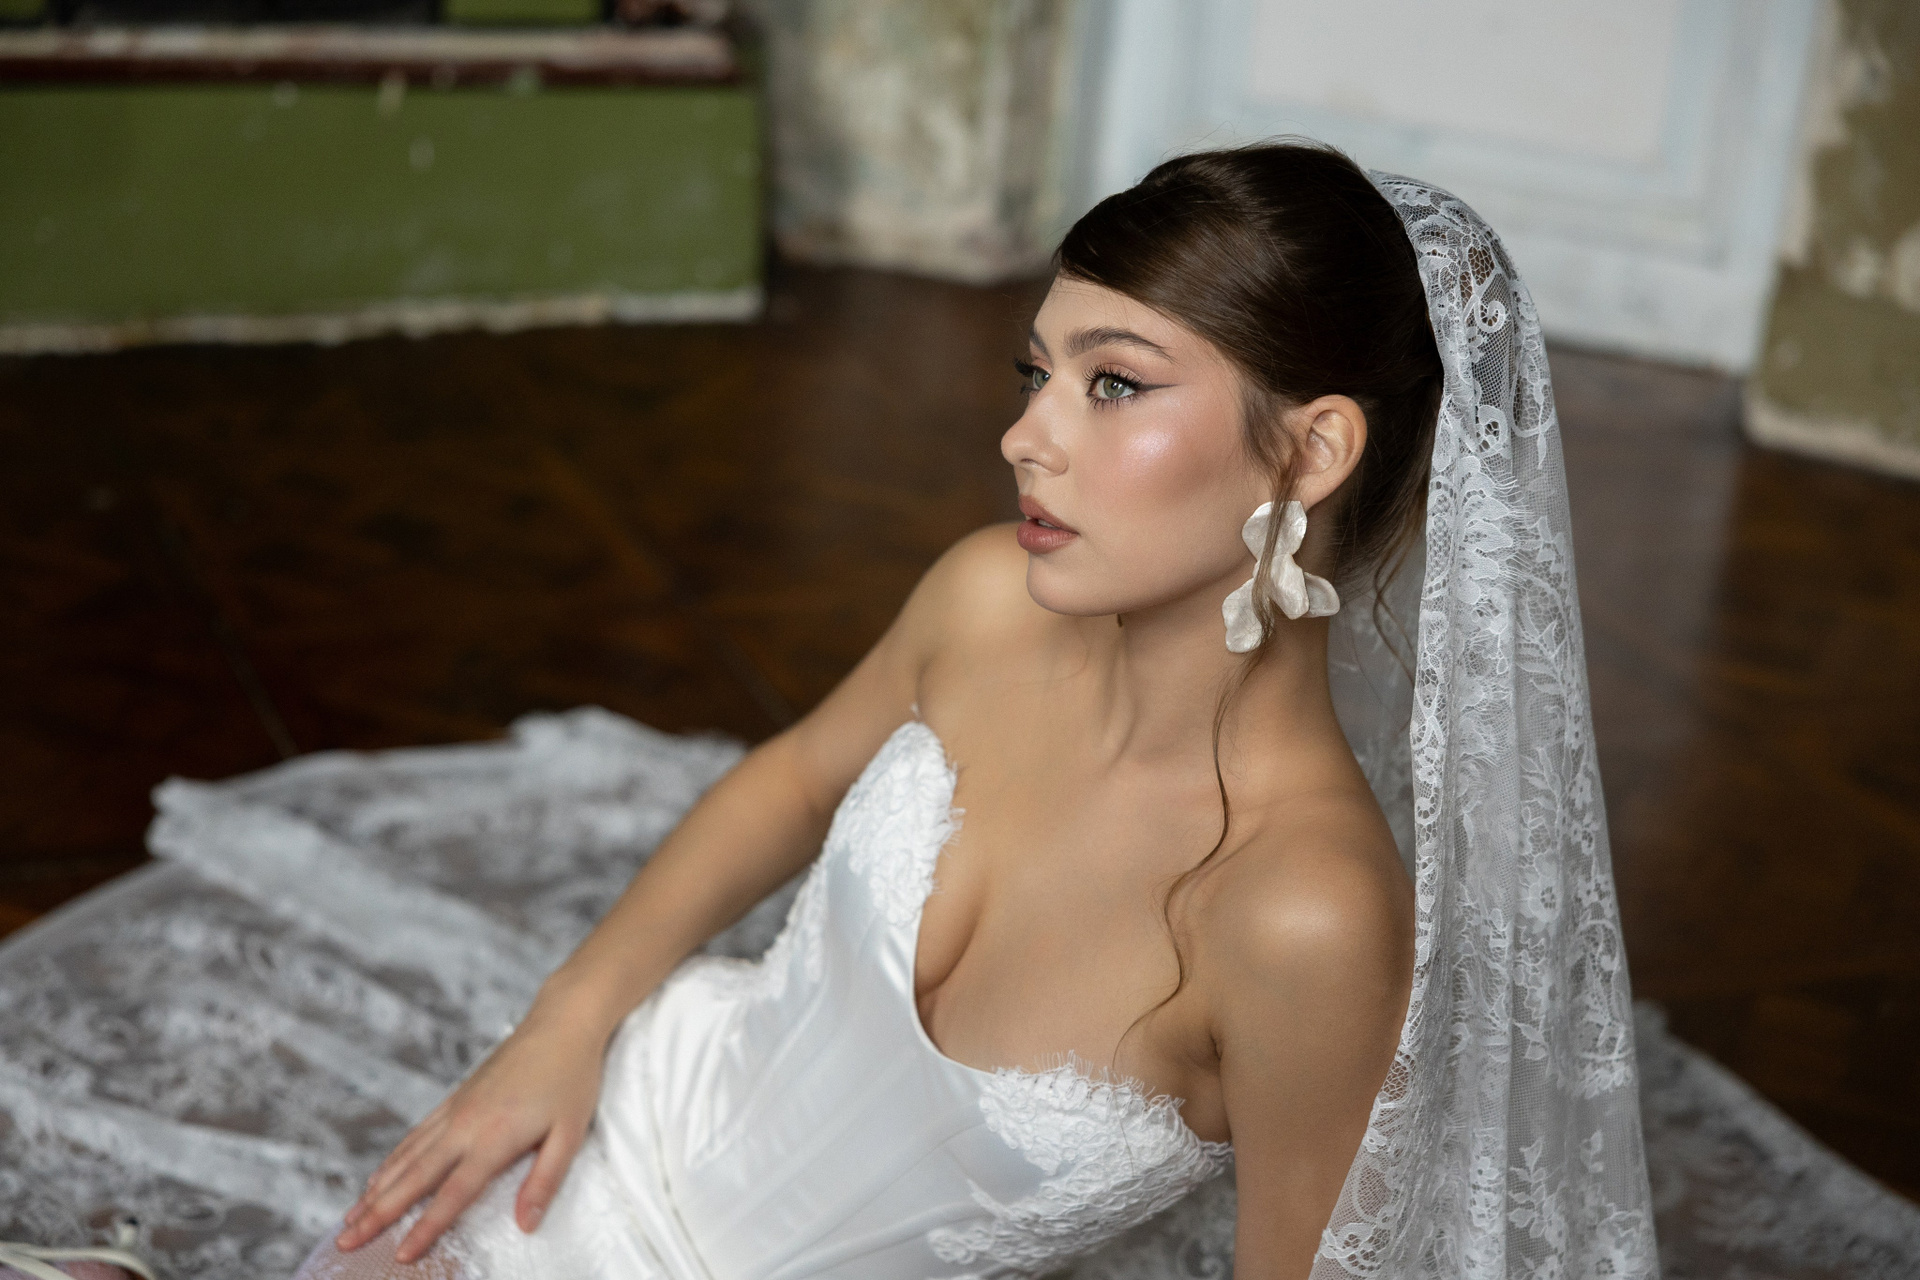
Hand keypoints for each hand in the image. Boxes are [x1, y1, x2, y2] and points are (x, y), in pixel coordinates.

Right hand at [335, 1002, 611, 1263]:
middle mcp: (465, 1124)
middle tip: (345, 1242)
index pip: (453, 1194)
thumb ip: (545, 1181)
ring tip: (350, 1218)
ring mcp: (456, 1108)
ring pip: (407, 1156)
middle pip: (413, 1178)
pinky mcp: (456, 1096)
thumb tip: (526, 1225)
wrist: (561, 1021)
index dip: (426, 1227)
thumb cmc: (572, 1077)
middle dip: (378, 1213)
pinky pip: (416, 1134)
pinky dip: (393, 1159)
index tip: (401, 1255)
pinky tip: (379, 1176)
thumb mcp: (571, 1133)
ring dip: (376, 1190)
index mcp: (494, 1137)